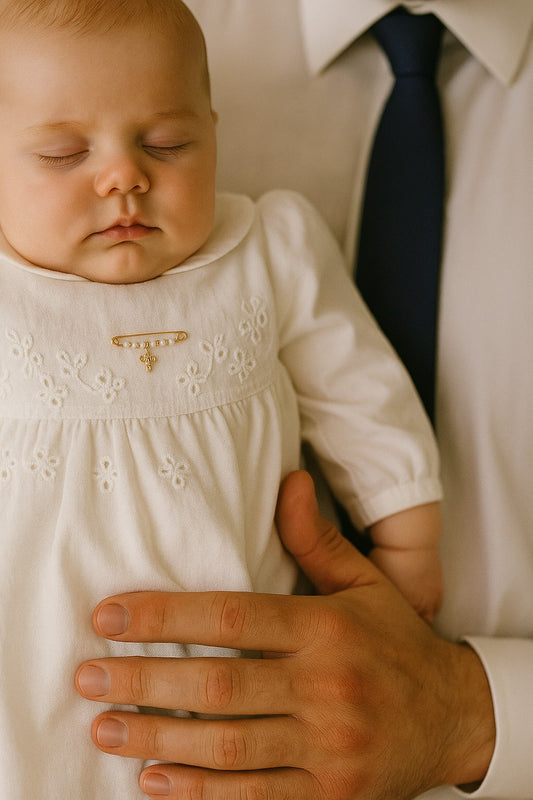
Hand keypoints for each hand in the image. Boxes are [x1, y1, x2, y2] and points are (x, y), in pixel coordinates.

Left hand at [76, 471, 494, 799]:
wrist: (456, 716)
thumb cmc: (397, 642)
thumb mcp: (366, 583)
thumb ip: (318, 539)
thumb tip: (290, 480)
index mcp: (326, 628)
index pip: (232, 617)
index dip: (164, 616)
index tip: (110, 615)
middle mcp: (326, 686)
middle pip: (218, 684)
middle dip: (144, 681)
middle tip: (88, 675)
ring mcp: (329, 747)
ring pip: (228, 746)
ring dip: (157, 738)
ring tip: (105, 726)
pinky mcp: (331, 795)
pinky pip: (256, 796)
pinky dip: (201, 793)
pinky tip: (155, 780)